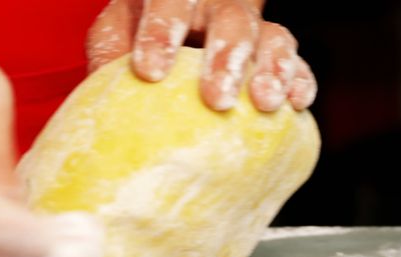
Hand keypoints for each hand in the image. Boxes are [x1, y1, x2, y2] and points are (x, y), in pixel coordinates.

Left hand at [87, 0, 316, 111]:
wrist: (170, 22)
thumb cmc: (138, 31)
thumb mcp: (116, 32)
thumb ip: (109, 56)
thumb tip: (101, 101)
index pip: (168, 3)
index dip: (161, 35)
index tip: (150, 72)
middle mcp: (216, 3)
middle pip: (230, 20)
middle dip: (226, 59)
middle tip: (218, 98)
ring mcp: (250, 25)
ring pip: (273, 36)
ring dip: (272, 69)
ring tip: (266, 103)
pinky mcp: (272, 50)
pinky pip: (295, 59)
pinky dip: (299, 79)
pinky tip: (298, 103)